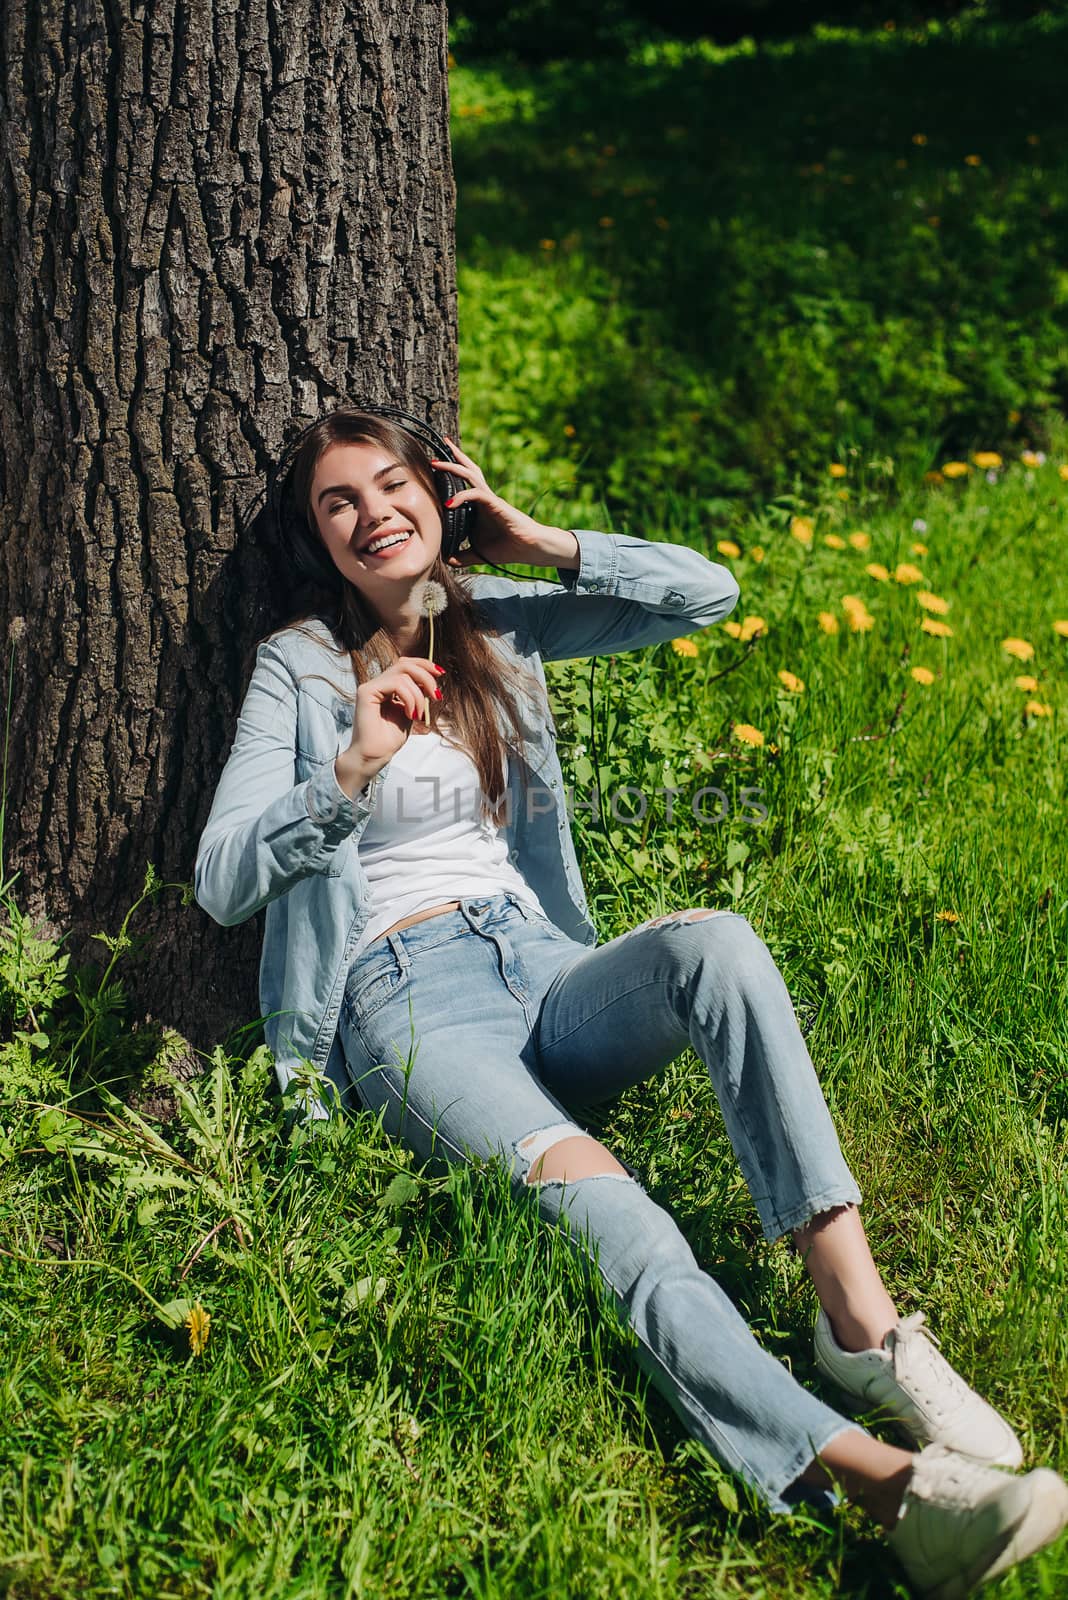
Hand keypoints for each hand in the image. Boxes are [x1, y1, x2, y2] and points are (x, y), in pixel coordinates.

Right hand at [347, 657, 443, 769]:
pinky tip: (409, 714)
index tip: (440, 674)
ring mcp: (370, 686)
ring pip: (403, 674)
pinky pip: (396, 684)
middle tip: (436, 695)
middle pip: (404, 664)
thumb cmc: (389, 739)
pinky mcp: (366, 692)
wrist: (374, 757)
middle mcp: (377, 683)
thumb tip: (430, 681)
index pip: (405, 664)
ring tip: (419, 715)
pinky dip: (409, 698)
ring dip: (418, 696)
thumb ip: (416, 695)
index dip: (424, 665)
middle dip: (426, 675)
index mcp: (386, 687)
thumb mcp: (411, 712)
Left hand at [431, 437, 578, 570]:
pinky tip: (449, 503)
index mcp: (479, 505)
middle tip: (440, 443)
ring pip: (471, 475)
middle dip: (453, 456)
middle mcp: (484, 498)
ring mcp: (490, 499)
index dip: (451, 471)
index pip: (465, 482)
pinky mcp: (496, 504)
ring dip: (453, 467)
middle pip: (468, 470)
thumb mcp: (478, 553)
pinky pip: (477, 494)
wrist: (528, 549)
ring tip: (436, 463)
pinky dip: (462, 497)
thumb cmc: (507, 548)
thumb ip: (462, 555)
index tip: (435, 463)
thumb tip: (447, 560)